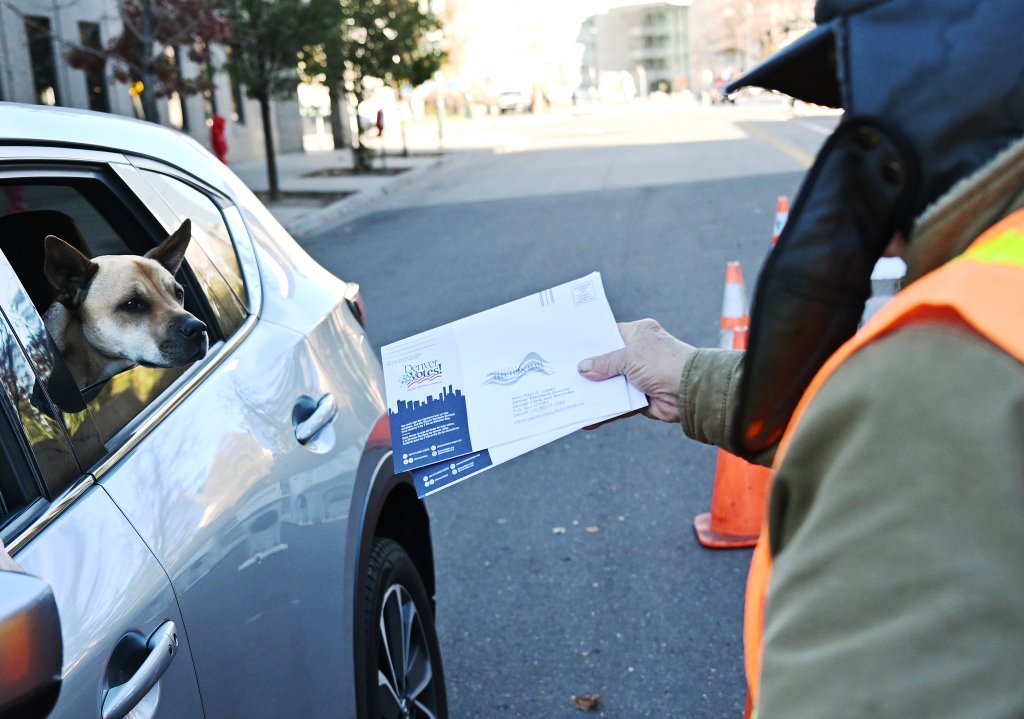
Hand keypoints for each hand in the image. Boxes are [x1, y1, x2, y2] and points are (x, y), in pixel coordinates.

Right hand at [577, 318, 694, 422]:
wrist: (690, 392)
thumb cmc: (663, 363)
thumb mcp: (629, 357)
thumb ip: (604, 362)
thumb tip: (582, 368)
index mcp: (639, 334)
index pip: (610, 335)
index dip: (591, 343)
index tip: (570, 349)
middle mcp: (639, 353)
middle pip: (607, 361)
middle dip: (589, 370)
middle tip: (564, 374)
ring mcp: (639, 376)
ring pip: (610, 384)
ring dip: (595, 392)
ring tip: (571, 396)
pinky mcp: (640, 397)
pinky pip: (617, 404)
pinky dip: (605, 411)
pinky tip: (589, 417)